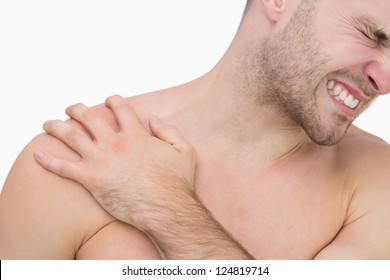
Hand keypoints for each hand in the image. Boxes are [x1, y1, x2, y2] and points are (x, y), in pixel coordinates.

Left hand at [34, 95, 196, 228]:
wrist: (165, 209)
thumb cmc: (176, 183)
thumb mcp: (184, 150)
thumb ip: (169, 130)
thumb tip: (153, 119)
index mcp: (136, 134)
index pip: (119, 108)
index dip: (113, 100)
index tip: (108, 100)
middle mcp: (115, 143)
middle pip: (89, 117)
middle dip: (77, 109)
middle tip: (71, 108)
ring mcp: (101, 160)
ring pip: (71, 136)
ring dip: (57, 126)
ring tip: (48, 123)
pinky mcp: (91, 180)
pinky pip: (63, 167)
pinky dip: (48, 160)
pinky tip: (37, 155)